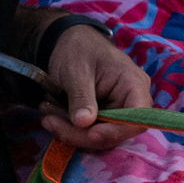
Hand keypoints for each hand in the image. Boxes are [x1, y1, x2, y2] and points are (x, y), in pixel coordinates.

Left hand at [41, 22, 152, 153]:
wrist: (68, 44)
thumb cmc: (78, 49)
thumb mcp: (77, 70)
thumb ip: (82, 96)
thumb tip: (83, 123)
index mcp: (134, 85)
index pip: (137, 119)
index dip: (117, 131)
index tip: (91, 133)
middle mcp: (129, 103)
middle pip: (113, 133)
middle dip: (80, 133)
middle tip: (49, 121)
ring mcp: (114, 113)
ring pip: (96, 138)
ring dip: (69, 132)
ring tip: (46, 114)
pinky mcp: (99, 120)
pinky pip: (86, 134)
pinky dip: (67, 129)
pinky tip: (50, 115)